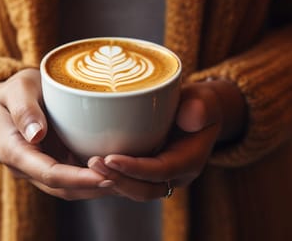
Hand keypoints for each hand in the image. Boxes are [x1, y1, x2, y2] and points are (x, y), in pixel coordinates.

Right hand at [0, 68, 113, 199]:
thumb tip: (36, 134)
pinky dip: (97, 178)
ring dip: (98, 187)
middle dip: (94, 186)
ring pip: (72, 189)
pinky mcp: (56, 166)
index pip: (49, 173)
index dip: (78, 179)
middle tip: (125, 177)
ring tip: (128, 177)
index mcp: (13, 152)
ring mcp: (42, 171)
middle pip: (63, 188)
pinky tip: (119, 171)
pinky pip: (76, 180)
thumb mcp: (16, 89)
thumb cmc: (15, 90)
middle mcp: (27, 168)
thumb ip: (23, 109)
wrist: (12, 98)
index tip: (104, 175)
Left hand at [88, 79, 245, 200]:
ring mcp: (159, 178)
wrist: (199, 113)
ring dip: (110, 180)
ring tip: (87, 163)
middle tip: (92, 162)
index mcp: (190, 161)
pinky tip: (88, 163)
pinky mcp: (146, 174)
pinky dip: (110, 176)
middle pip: (144, 189)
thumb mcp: (204, 101)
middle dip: (118, 179)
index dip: (135, 168)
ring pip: (133, 190)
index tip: (111, 157)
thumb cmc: (199, 104)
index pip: (160, 171)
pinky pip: (127, 182)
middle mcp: (175, 176)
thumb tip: (191, 116)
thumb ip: (200, 108)